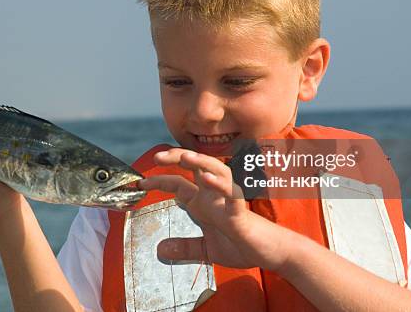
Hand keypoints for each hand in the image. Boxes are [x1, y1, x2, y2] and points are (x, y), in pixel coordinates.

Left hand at [139, 149, 296, 271]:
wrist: (270, 254)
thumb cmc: (241, 245)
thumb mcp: (206, 249)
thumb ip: (185, 247)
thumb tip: (161, 250)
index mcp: (204, 202)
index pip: (178, 183)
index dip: (159, 180)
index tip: (140, 182)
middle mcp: (214, 196)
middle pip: (196, 166)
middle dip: (176, 158)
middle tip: (156, 157)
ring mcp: (228, 200)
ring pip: (216, 172)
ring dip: (201, 162)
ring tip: (185, 156)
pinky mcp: (241, 211)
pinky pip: (232, 194)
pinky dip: (220, 186)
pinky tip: (208, 181)